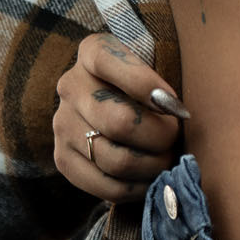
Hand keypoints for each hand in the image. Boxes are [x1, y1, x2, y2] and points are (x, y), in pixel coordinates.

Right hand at [53, 33, 190, 204]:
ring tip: (166, 159)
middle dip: (160, 137)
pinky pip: (105, 185)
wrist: (117, 102)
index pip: (111, 62)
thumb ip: (165, 79)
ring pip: (116, 160)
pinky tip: (150, 179)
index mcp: (93, 51)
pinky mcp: (63, 158)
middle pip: (120, 123)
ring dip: (152, 167)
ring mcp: (62, 124)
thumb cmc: (149, 83)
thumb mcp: (157, 64)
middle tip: (175, 138)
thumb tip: (176, 112)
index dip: (148, 87)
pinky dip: (136, 189)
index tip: (177, 107)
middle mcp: (70, 85)